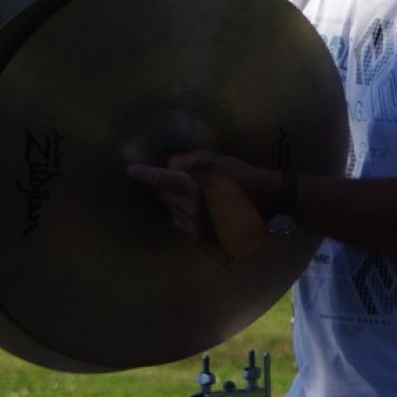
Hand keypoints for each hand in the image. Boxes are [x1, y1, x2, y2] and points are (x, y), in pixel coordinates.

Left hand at [127, 151, 274, 261]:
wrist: (264, 201)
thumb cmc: (239, 175)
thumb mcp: (214, 159)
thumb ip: (187, 161)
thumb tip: (168, 168)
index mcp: (195, 187)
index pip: (162, 179)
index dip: (144, 173)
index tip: (131, 170)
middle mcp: (192, 209)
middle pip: (163, 194)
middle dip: (168, 184)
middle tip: (189, 179)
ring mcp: (196, 226)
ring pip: (170, 209)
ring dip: (176, 200)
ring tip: (200, 194)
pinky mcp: (200, 237)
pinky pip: (179, 221)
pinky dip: (183, 213)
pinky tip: (202, 207)